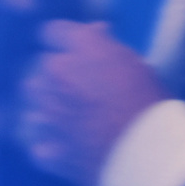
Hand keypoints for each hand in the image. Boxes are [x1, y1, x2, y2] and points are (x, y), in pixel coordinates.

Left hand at [20, 20, 167, 185]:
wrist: (148, 154)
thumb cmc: (151, 103)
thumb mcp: (138, 64)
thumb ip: (109, 48)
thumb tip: (95, 33)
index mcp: (82, 48)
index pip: (52, 31)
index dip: (63, 39)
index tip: (76, 49)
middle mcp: (56, 75)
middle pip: (42, 67)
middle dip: (58, 73)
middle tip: (83, 86)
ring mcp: (46, 112)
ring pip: (34, 101)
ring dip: (50, 104)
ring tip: (73, 116)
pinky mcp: (46, 146)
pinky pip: (38, 140)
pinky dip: (50, 142)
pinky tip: (68, 145)